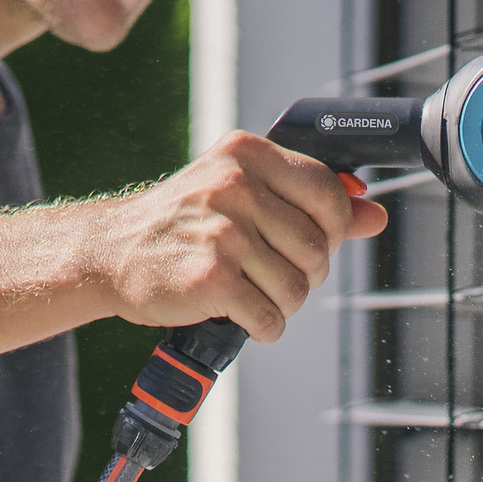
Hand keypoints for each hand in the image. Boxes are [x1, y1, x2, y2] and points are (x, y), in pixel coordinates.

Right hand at [85, 131, 386, 346]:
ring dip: (281, 304)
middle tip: (270, 274)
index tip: (308, 242)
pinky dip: (262, 327)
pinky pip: (269, 317)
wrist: (108, 252)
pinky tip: (239, 315)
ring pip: (297, 287)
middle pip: (316, 247)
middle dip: (304, 273)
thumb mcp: (241, 194)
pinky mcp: (211, 278)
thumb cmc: (182, 223)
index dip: (332, 228)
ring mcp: (223, 233)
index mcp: (246, 154)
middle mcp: (235, 187)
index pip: (327, 192)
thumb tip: (374, 215)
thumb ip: (309, 201)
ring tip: (252, 295)